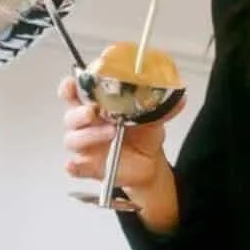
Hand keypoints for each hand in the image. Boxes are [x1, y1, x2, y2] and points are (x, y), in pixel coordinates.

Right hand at [58, 75, 184, 225]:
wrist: (148, 163)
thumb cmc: (143, 134)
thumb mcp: (153, 117)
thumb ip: (161, 106)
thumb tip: (179, 98)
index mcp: (97, 104)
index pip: (75, 91)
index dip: (71, 85)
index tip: (75, 82)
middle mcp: (86, 123)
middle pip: (71, 115)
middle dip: (79, 112)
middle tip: (93, 111)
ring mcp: (85, 145)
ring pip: (73, 139)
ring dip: (88, 135)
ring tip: (110, 132)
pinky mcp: (87, 166)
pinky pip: (74, 167)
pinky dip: (74, 166)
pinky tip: (76, 164)